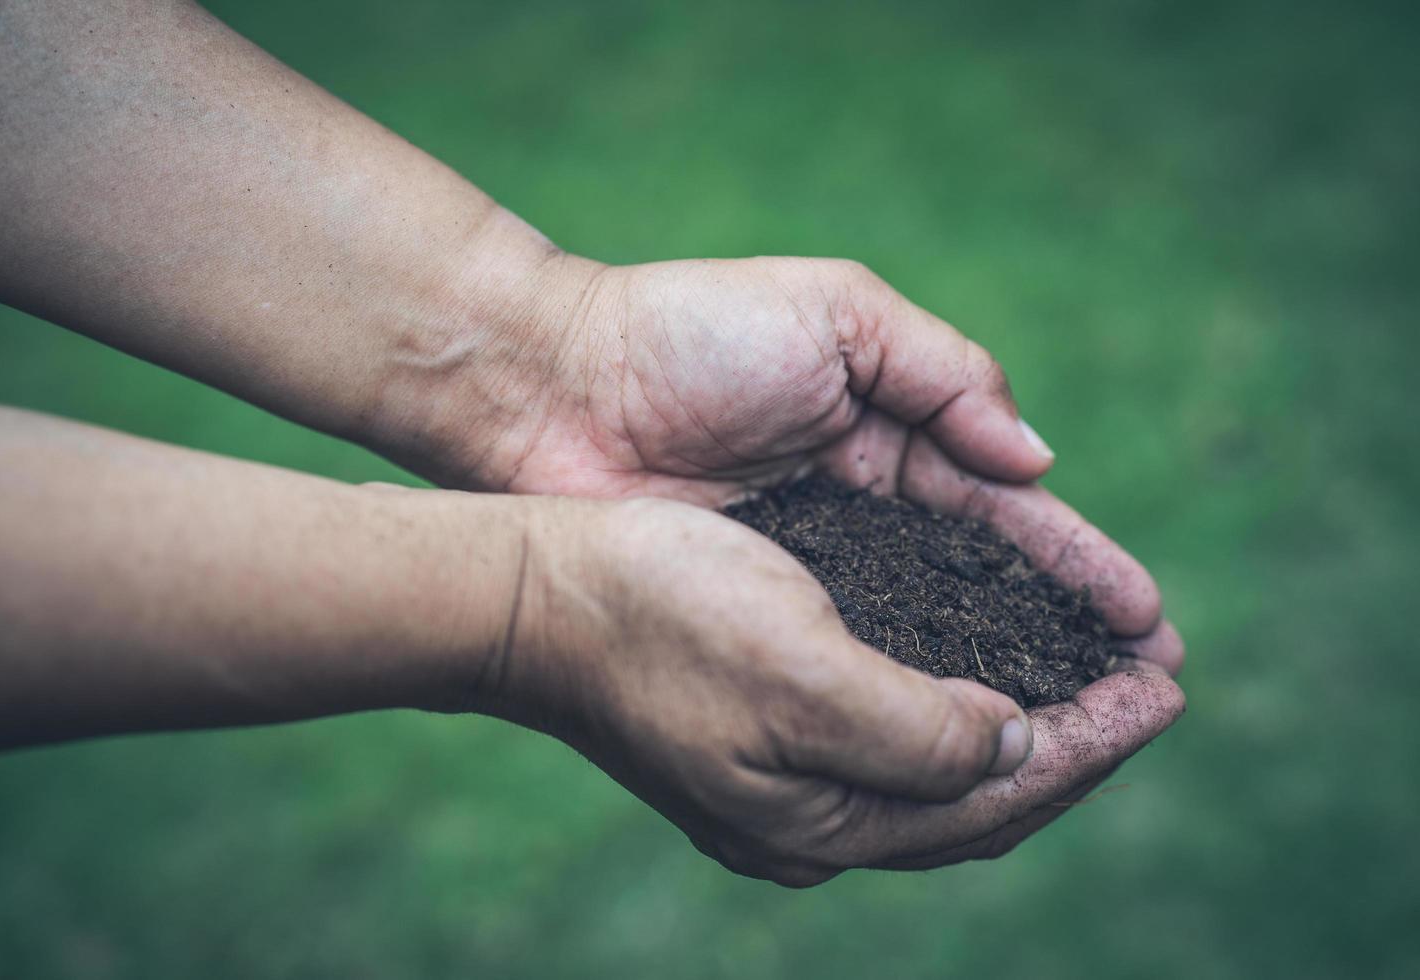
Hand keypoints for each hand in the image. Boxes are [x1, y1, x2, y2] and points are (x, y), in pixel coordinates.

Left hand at [385, 255, 1182, 672]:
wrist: (553, 388)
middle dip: (1066, 634)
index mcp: (889, 433)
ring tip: (1089, 730)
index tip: (1146, 615)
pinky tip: (969, 737)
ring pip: (929, 636)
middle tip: (1147, 691)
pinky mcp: (759, 615)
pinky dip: (911, 696)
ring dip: (1008, 679)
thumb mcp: (838, 314)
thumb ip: (944, 373)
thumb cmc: (690, 335)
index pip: (1005, 508)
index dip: (1076, 562)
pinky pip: (850, 663)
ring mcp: (812, 570)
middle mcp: (862, 511)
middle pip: (986, 585)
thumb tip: (1035, 459)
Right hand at [482, 496, 1182, 886]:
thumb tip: (1013, 745)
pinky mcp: (767, 724)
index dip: (1092, 744)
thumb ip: (918, 730)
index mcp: (822, 820)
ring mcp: (786, 774)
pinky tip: (989, 663)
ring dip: (1027, 719)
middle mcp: (811, 814)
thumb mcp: (798, 673)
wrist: (534, 592)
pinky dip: (963, 698)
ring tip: (1095, 676)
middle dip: (1076, 742)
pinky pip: (898, 727)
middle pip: (979, 796)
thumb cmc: (657, 616)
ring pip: (941, 764)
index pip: (995, 799)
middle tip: (1153, 685)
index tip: (1164, 685)